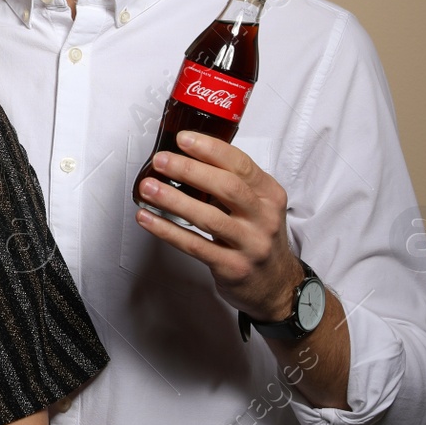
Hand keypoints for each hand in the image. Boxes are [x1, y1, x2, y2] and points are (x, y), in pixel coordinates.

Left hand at [135, 130, 302, 321]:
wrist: (277, 285)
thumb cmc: (259, 237)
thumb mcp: (258, 206)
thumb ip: (232, 183)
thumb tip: (186, 157)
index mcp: (269, 195)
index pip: (241, 165)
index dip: (210, 149)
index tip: (183, 139)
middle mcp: (263, 218)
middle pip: (226, 187)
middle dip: (189, 170)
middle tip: (161, 160)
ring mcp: (250, 244)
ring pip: (209, 218)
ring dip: (173, 200)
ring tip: (148, 188)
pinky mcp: (232, 267)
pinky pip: (195, 246)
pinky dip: (167, 230)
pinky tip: (148, 219)